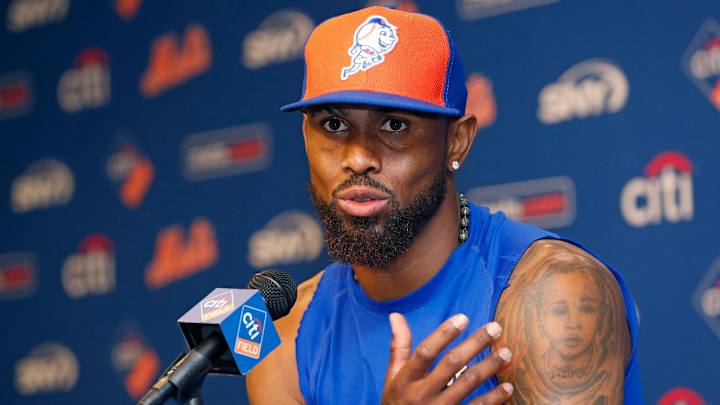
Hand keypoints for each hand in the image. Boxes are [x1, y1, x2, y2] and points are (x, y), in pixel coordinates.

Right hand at [381, 313, 513, 404]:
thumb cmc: (397, 401)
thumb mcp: (393, 376)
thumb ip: (399, 346)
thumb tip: (396, 315)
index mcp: (406, 379)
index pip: (425, 351)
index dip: (444, 334)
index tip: (464, 317)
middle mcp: (422, 394)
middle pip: (452, 364)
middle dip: (475, 344)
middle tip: (496, 328)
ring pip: (468, 384)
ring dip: (489, 367)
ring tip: (507, 353)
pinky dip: (493, 399)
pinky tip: (507, 387)